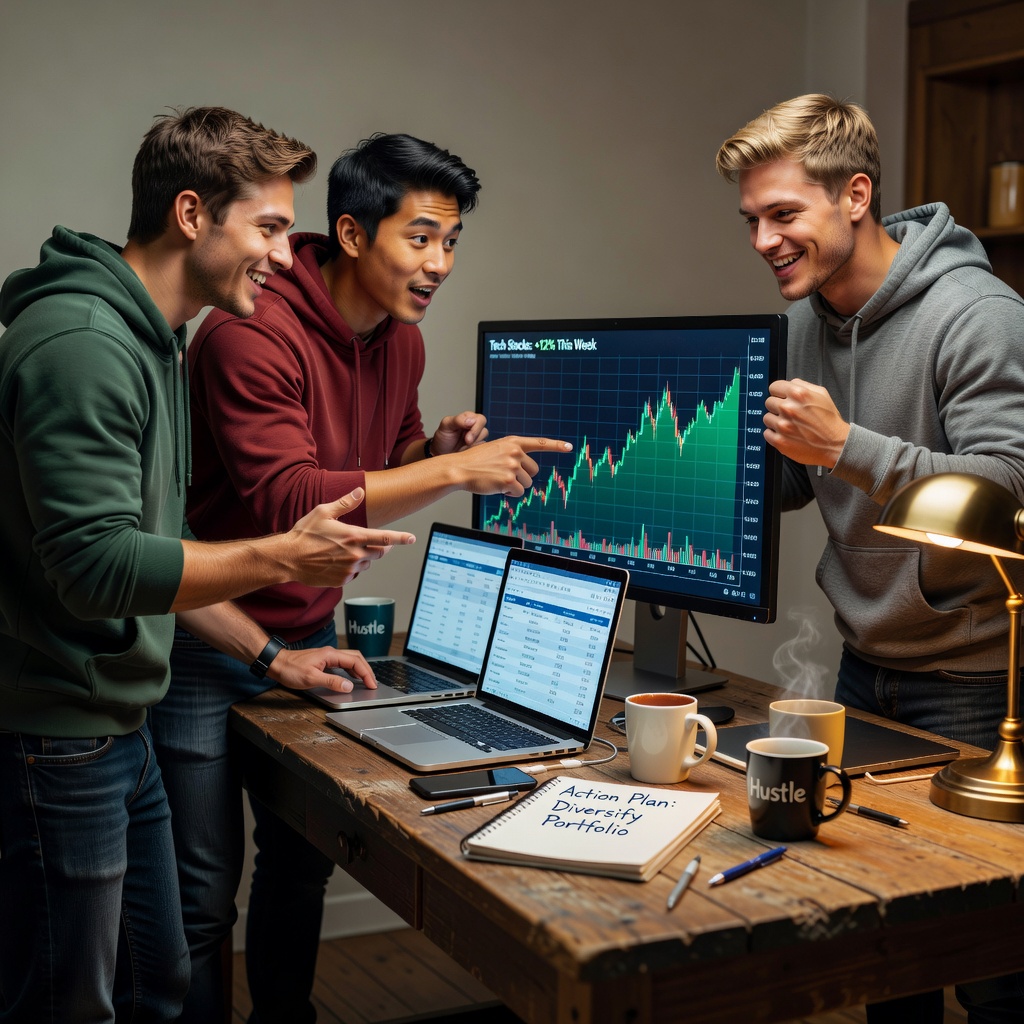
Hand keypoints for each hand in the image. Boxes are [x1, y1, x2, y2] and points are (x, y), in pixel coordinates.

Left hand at [270, 646, 377, 691]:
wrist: (277, 663)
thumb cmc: (291, 670)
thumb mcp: (311, 678)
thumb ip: (332, 682)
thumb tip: (349, 686)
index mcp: (331, 655)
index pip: (355, 662)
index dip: (366, 673)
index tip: (372, 684)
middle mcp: (331, 653)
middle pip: (356, 657)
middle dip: (367, 670)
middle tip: (372, 683)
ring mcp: (328, 656)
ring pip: (350, 659)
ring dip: (360, 669)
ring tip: (366, 681)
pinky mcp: (324, 660)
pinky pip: (343, 663)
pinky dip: (351, 670)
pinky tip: (351, 678)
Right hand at [286, 487, 414, 586]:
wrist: (288, 558)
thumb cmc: (304, 534)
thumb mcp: (323, 512)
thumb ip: (345, 503)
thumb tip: (360, 492)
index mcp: (354, 536)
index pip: (385, 538)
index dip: (401, 538)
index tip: (412, 538)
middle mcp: (355, 555)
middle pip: (380, 552)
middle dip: (381, 547)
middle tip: (373, 541)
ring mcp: (350, 570)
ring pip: (367, 563)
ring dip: (363, 557)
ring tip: (344, 550)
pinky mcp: (342, 580)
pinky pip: (354, 573)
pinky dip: (351, 567)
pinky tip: (336, 561)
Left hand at [430, 411, 488, 453]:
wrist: (440, 452)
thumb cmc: (443, 437)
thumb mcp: (446, 425)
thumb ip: (458, 420)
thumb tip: (472, 420)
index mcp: (468, 418)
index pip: (480, 420)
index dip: (475, 429)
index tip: (467, 438)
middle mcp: (475, 427)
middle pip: (485, 430)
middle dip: (475, 438)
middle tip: (467, 443)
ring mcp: (477, 439)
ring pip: (484, 441)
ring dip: (474, 446)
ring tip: (462, 447)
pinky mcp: (478, 449)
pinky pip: (483, 450)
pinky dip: (475, 452)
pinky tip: (466, 452)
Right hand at [450, 436, 572, 496]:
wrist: (459, 468)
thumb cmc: (475, 462)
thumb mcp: (495, 449)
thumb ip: (512, 454)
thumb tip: (527, 470)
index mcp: (513, 442)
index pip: (540, 443)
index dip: (556, 446)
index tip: (569, 447)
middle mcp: (516, 452)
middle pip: (534, 471)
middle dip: (523, 477)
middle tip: (506, 477)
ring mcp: (513, 466)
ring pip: (527, 484)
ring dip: (515, 487)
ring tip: (498, 481)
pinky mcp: (509, 481)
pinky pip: (519, 493)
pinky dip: (510, 494)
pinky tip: (497, 487)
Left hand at [763, 378, 848, 467]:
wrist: (835, 444)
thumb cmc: (829, 420)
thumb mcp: (822, 394)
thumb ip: (802, 385)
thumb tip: (789, 384)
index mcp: (797, 394)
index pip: (773, 387)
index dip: (778, 393)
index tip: (781, 398)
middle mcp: (788, 408)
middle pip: (769, 402)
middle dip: (777, 407)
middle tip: (788, 414)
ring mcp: (782, 425)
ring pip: (767, 418)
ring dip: (775, 421)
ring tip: (788, 425)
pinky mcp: (779, 440)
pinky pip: (767, 433)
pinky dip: (774, 434)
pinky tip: (786, 434)